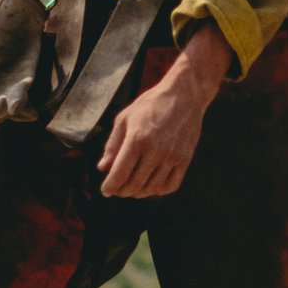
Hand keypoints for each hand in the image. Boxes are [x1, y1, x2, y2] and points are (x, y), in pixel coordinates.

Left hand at [98, 25, 230, 196]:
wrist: (184, 95)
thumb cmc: (151, 104)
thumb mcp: (125, 118)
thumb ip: (112, 145)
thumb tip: (103, 167)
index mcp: (137, 139)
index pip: (119, 174)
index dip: (110, 187)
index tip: (106, 190)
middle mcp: (155, 150)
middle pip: (134, 185)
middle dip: (122, 191)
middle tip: (118, 189)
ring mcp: (172, 156)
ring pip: (152, 188)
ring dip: (139, 193)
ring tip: (133, 188)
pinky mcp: (185, 159)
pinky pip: (171, 185)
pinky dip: (158, 191)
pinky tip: (151, 185)